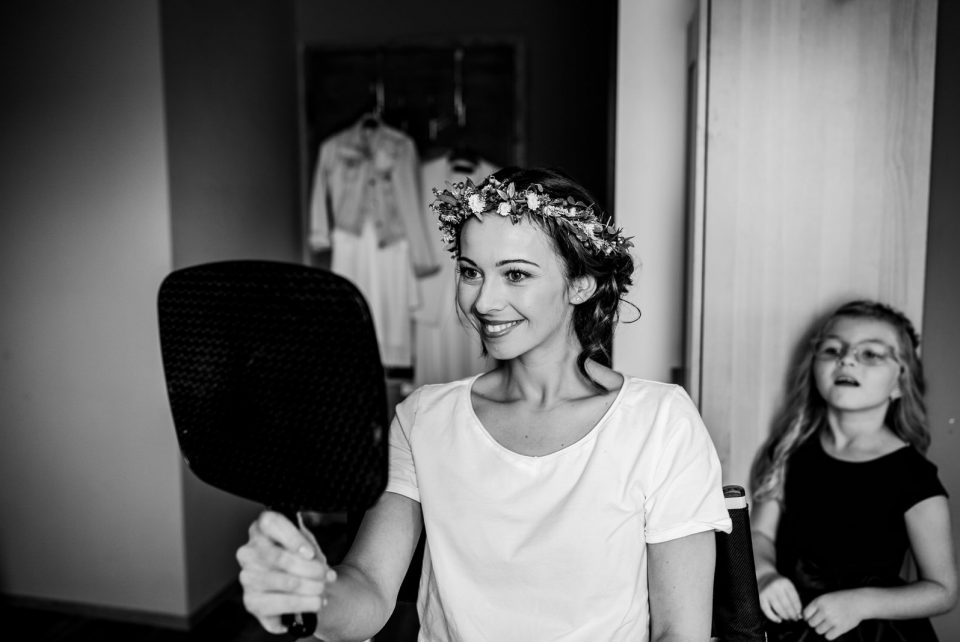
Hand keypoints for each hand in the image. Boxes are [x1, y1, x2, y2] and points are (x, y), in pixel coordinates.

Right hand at [236, 511, 337, 634]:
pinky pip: (279, 605)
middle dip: (310, 569)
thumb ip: (311, 549)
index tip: (311, 554)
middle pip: (278, 557)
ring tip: (323, 590)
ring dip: (310, 588)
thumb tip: (316, 563)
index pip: (271, 523)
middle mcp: (249, 551)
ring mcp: (247, 577)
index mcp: (262, 528)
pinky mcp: (251, 601)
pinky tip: (314, 603)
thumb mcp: (308, 545)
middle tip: (327, 576)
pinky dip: (302, 605)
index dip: (292, 539)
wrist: (302, 585)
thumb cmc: (303, 559)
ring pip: (282, 582)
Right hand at [758, 572, 802, 622]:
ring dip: (785, 616)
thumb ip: (794, 599)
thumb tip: (799, 615)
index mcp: (785, 583)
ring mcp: (767, 592)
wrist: (764, 576)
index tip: (799, 614)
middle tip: (794, 619)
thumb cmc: (779, 584)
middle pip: (787, 605)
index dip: (798, 609)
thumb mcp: (788, 586)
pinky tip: (779, 620)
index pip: (795, 600)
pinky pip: (767, 611)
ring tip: (788, 619)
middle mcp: (776, 587)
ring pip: (778, 609)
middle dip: (792, 614)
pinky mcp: (761, 598)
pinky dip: (774, 618)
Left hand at [803, 590, 865, 639]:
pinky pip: (828, 637)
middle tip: (821, 621)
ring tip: (828, 625)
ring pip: (818, 631)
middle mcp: (824, 611)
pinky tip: (833, 629)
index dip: (807, 617)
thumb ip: (816, 606)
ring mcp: (832, 620)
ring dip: (822, 629)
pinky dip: (830, 635)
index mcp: (819, 602)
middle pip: (811, 624)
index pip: (805, 614)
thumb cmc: (842, 599)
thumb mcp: (826, 597)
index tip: (811, 618)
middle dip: (815, 623)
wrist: (858, 602)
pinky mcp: (840, 628)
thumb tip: (804, 616)